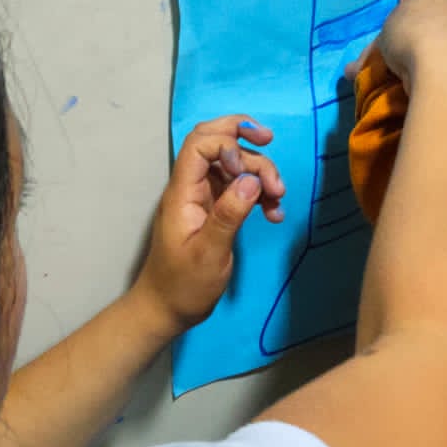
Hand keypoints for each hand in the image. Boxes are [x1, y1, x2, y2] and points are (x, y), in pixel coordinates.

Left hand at [133, 115, 284, 333]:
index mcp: (182, 193)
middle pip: (213, 142)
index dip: (227, 144)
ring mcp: (203, 198)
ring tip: (279, 197)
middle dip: (243, 137)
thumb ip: (229, 214)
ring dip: (258, 171)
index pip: (199, 145)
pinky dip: (257, 193)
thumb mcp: (209, 253)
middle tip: (271, 142)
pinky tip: (273, 213)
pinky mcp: (215, 210)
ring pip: (232, 165)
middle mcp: (191, 188)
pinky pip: (238, 188)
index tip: (248, 171)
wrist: (167, 309)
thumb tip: (251, 179)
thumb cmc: (183, 285)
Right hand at [345, 0, 446, 92]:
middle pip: (446, 29)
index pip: (424, 8)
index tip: (398, 45)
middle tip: (414, 67)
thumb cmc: (410, 40)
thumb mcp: (381, 43)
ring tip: (432, 85)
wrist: (445, 66)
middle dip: (432, 43)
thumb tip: (349, 71)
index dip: (409, 25)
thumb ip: (369, 54)